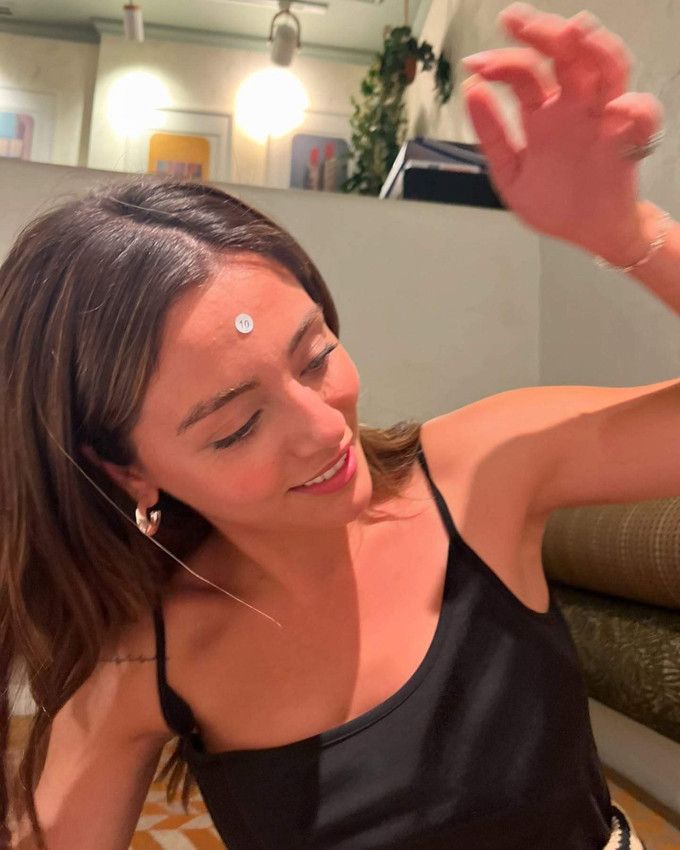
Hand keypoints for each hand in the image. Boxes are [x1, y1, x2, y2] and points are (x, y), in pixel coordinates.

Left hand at [461, 3, 663, 264]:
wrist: (586, 233)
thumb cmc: (553, 202)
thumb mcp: (510, 173)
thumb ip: (491, 135)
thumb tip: (471, 91)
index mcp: (542, 114)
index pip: (524, 72)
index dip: (501, 61)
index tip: (475, 64)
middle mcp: (573, 108)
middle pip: (565, 55)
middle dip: (543, 32)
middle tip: (517, 21)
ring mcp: (602, 120)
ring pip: (606, 68)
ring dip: (594, 47)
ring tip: (575, 30)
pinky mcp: (627, 143)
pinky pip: (642, 117)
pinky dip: (635, 110)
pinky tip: (617, 111)